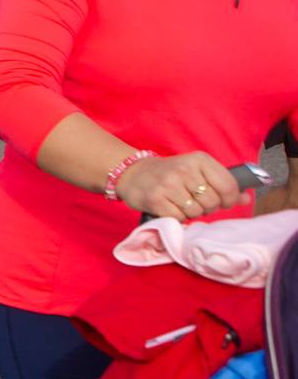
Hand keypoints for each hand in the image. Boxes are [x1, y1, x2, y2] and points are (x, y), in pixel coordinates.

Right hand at [116, 152, 246, 221]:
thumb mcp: (197, 172)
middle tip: (196, 202)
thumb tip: (245, 199)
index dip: (229, 199)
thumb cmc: (171, 174)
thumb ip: (222, 184)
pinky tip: (170, 208)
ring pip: (196, 211)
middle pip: (212, 201)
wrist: (132, 174)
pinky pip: (179, 217)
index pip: (228, 186)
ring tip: (182, 204)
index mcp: (200, 160)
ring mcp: (169, 184)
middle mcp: (185, 170)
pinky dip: (177, 217)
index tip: (222, 202)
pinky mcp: (155, 199)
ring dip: (192, 213)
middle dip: (207, 207)